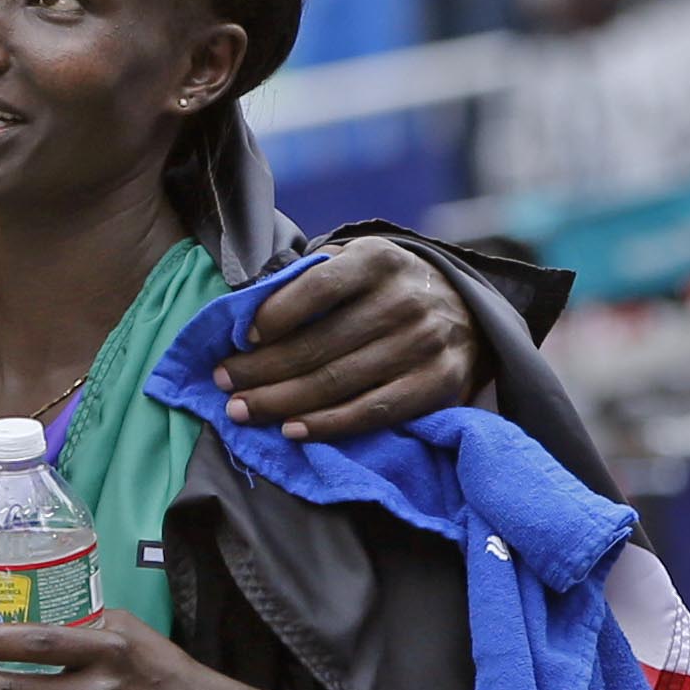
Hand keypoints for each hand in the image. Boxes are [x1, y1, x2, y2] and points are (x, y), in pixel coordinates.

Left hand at [211, 237, 476, 441]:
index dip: (275, 314)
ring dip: (281, 401)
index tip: (242, 337)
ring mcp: (425, 344)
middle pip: (320, 343)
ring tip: (242, 410)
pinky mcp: (439, 384)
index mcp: (378, 260)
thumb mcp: (351, 264)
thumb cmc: (382, 287)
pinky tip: (291, 430)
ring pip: (338, 382)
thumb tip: (242, 314)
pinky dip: (327, 425)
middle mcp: (405, 300)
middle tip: (223, 382)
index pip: (318, 287)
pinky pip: (372, 412)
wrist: (466, 308)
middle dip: (262, 368)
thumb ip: (305, 280)